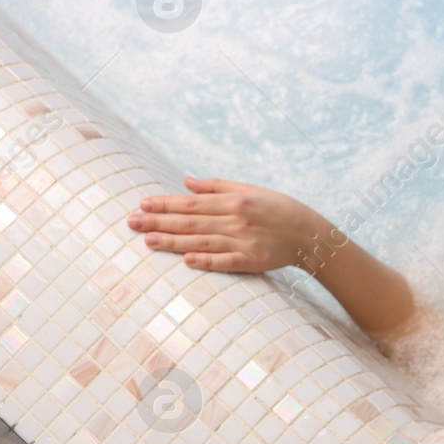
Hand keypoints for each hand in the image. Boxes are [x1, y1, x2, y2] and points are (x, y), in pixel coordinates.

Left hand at [127, 176, 322, 272]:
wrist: (311, 234)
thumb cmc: (279, 209)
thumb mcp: (251, 190)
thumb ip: (218, 186)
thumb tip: (186, 181)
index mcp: (235, 201)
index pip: (193, 202)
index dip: (166, 203)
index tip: (143, 204)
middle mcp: (237, 221)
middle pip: (192, 221)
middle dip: (160, 222)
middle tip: (132, 223)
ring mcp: (245, 242)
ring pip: (203, 241)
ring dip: (174, 241)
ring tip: (148, 241)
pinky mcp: (253, 261)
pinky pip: (227, 262)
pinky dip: (208, 262)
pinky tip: (187, 261)